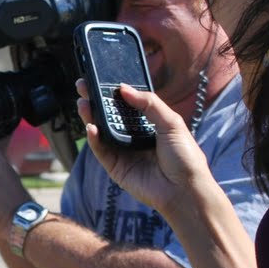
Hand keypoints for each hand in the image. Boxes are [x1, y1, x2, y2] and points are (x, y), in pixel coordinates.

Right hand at [76, 80, 215, 218]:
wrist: (185, 189)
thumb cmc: (185, 157)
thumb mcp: (172, 122)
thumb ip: (149, 103)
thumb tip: (124, 89)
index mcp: (149, 125)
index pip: (127, 105)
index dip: (114, 92)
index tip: (102, 78)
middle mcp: (134, 137)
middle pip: (110, 116)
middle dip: (96, 100)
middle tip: (83, 85)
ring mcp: (124, 152)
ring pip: (102, 132)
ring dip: (91, 117)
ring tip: (83, 103)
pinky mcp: (116, 168)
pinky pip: (101, 151)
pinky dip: (94, 139)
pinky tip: (91, 127)